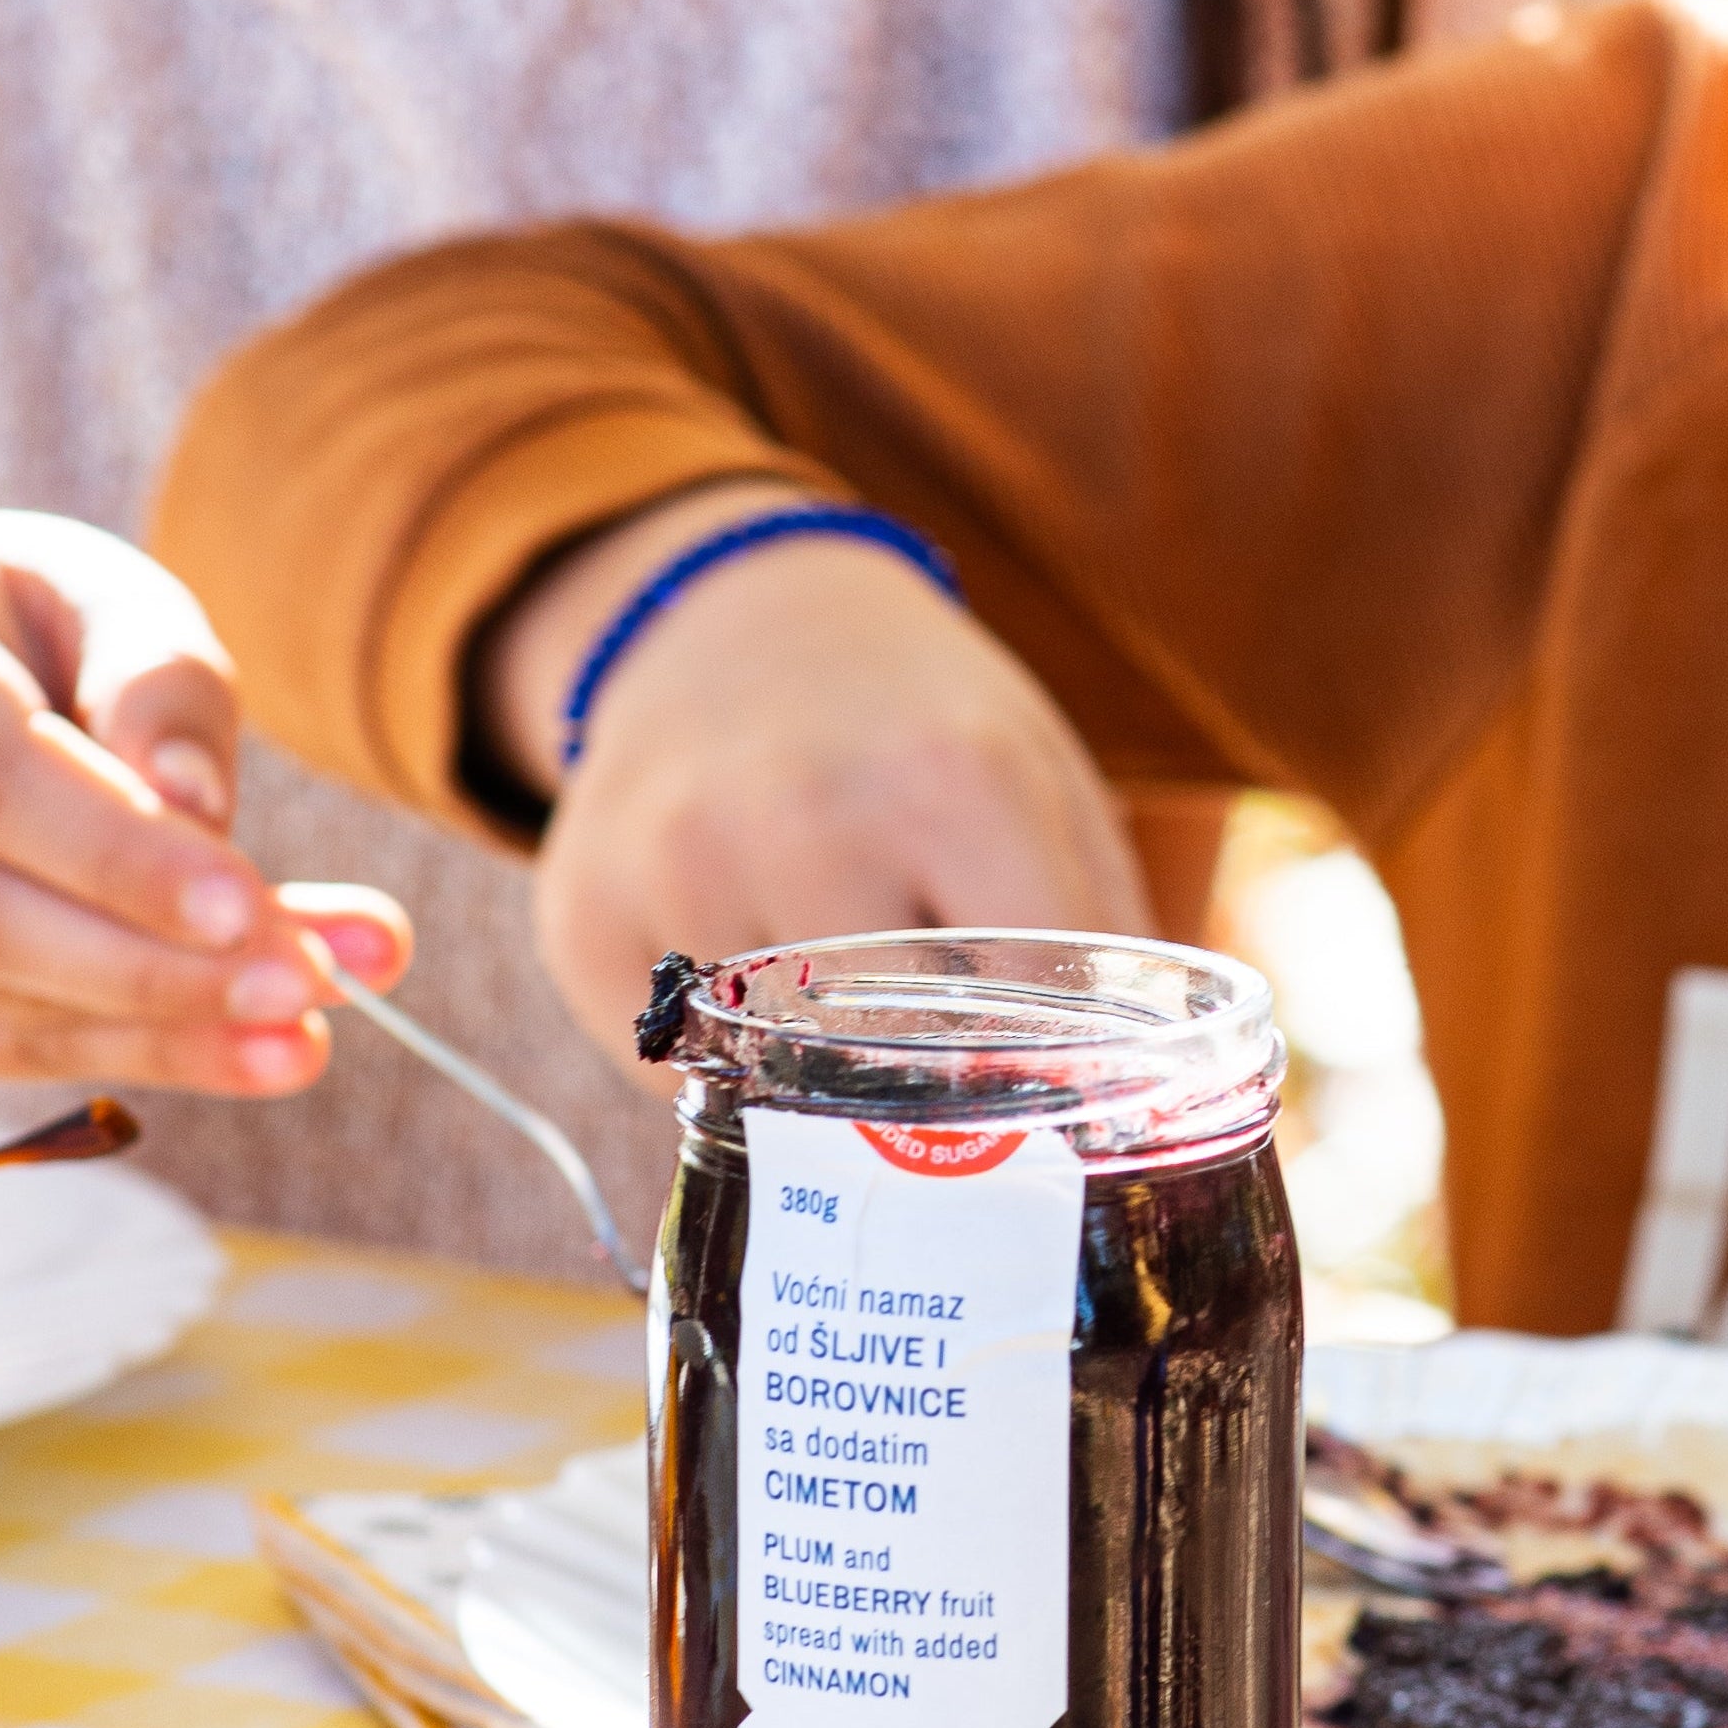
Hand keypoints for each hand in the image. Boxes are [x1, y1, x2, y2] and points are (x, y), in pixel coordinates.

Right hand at [0, 486, 410, 1092]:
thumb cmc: (13, 617)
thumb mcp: (101, 591)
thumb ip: (160, 678)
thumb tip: (196, 811)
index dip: (113, 856)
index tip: (254, 909)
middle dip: (148, 966)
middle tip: (311, 985)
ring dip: (150, 1027)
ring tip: (304, 1030)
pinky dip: (110, 1058)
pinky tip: (233, 1052)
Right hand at [487, 496, 1146, 1063]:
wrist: (729, 617)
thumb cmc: (917, 723)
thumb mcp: (1041, 780)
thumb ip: (1106, 933)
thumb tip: (1146, 1111)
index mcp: (953, 778)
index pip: (1029, 1004)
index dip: (1054, 1072)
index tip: (1060, 1108)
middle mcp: (806, 813)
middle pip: (897, 1058)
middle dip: (933, 1091)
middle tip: (951, 1097)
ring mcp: (679, 863)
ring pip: (774, 1074)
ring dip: (815, 1072)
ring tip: (838, 1001)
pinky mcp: (581, 912)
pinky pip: (670, 1069)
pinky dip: (716, 1062)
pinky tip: (742, 980)